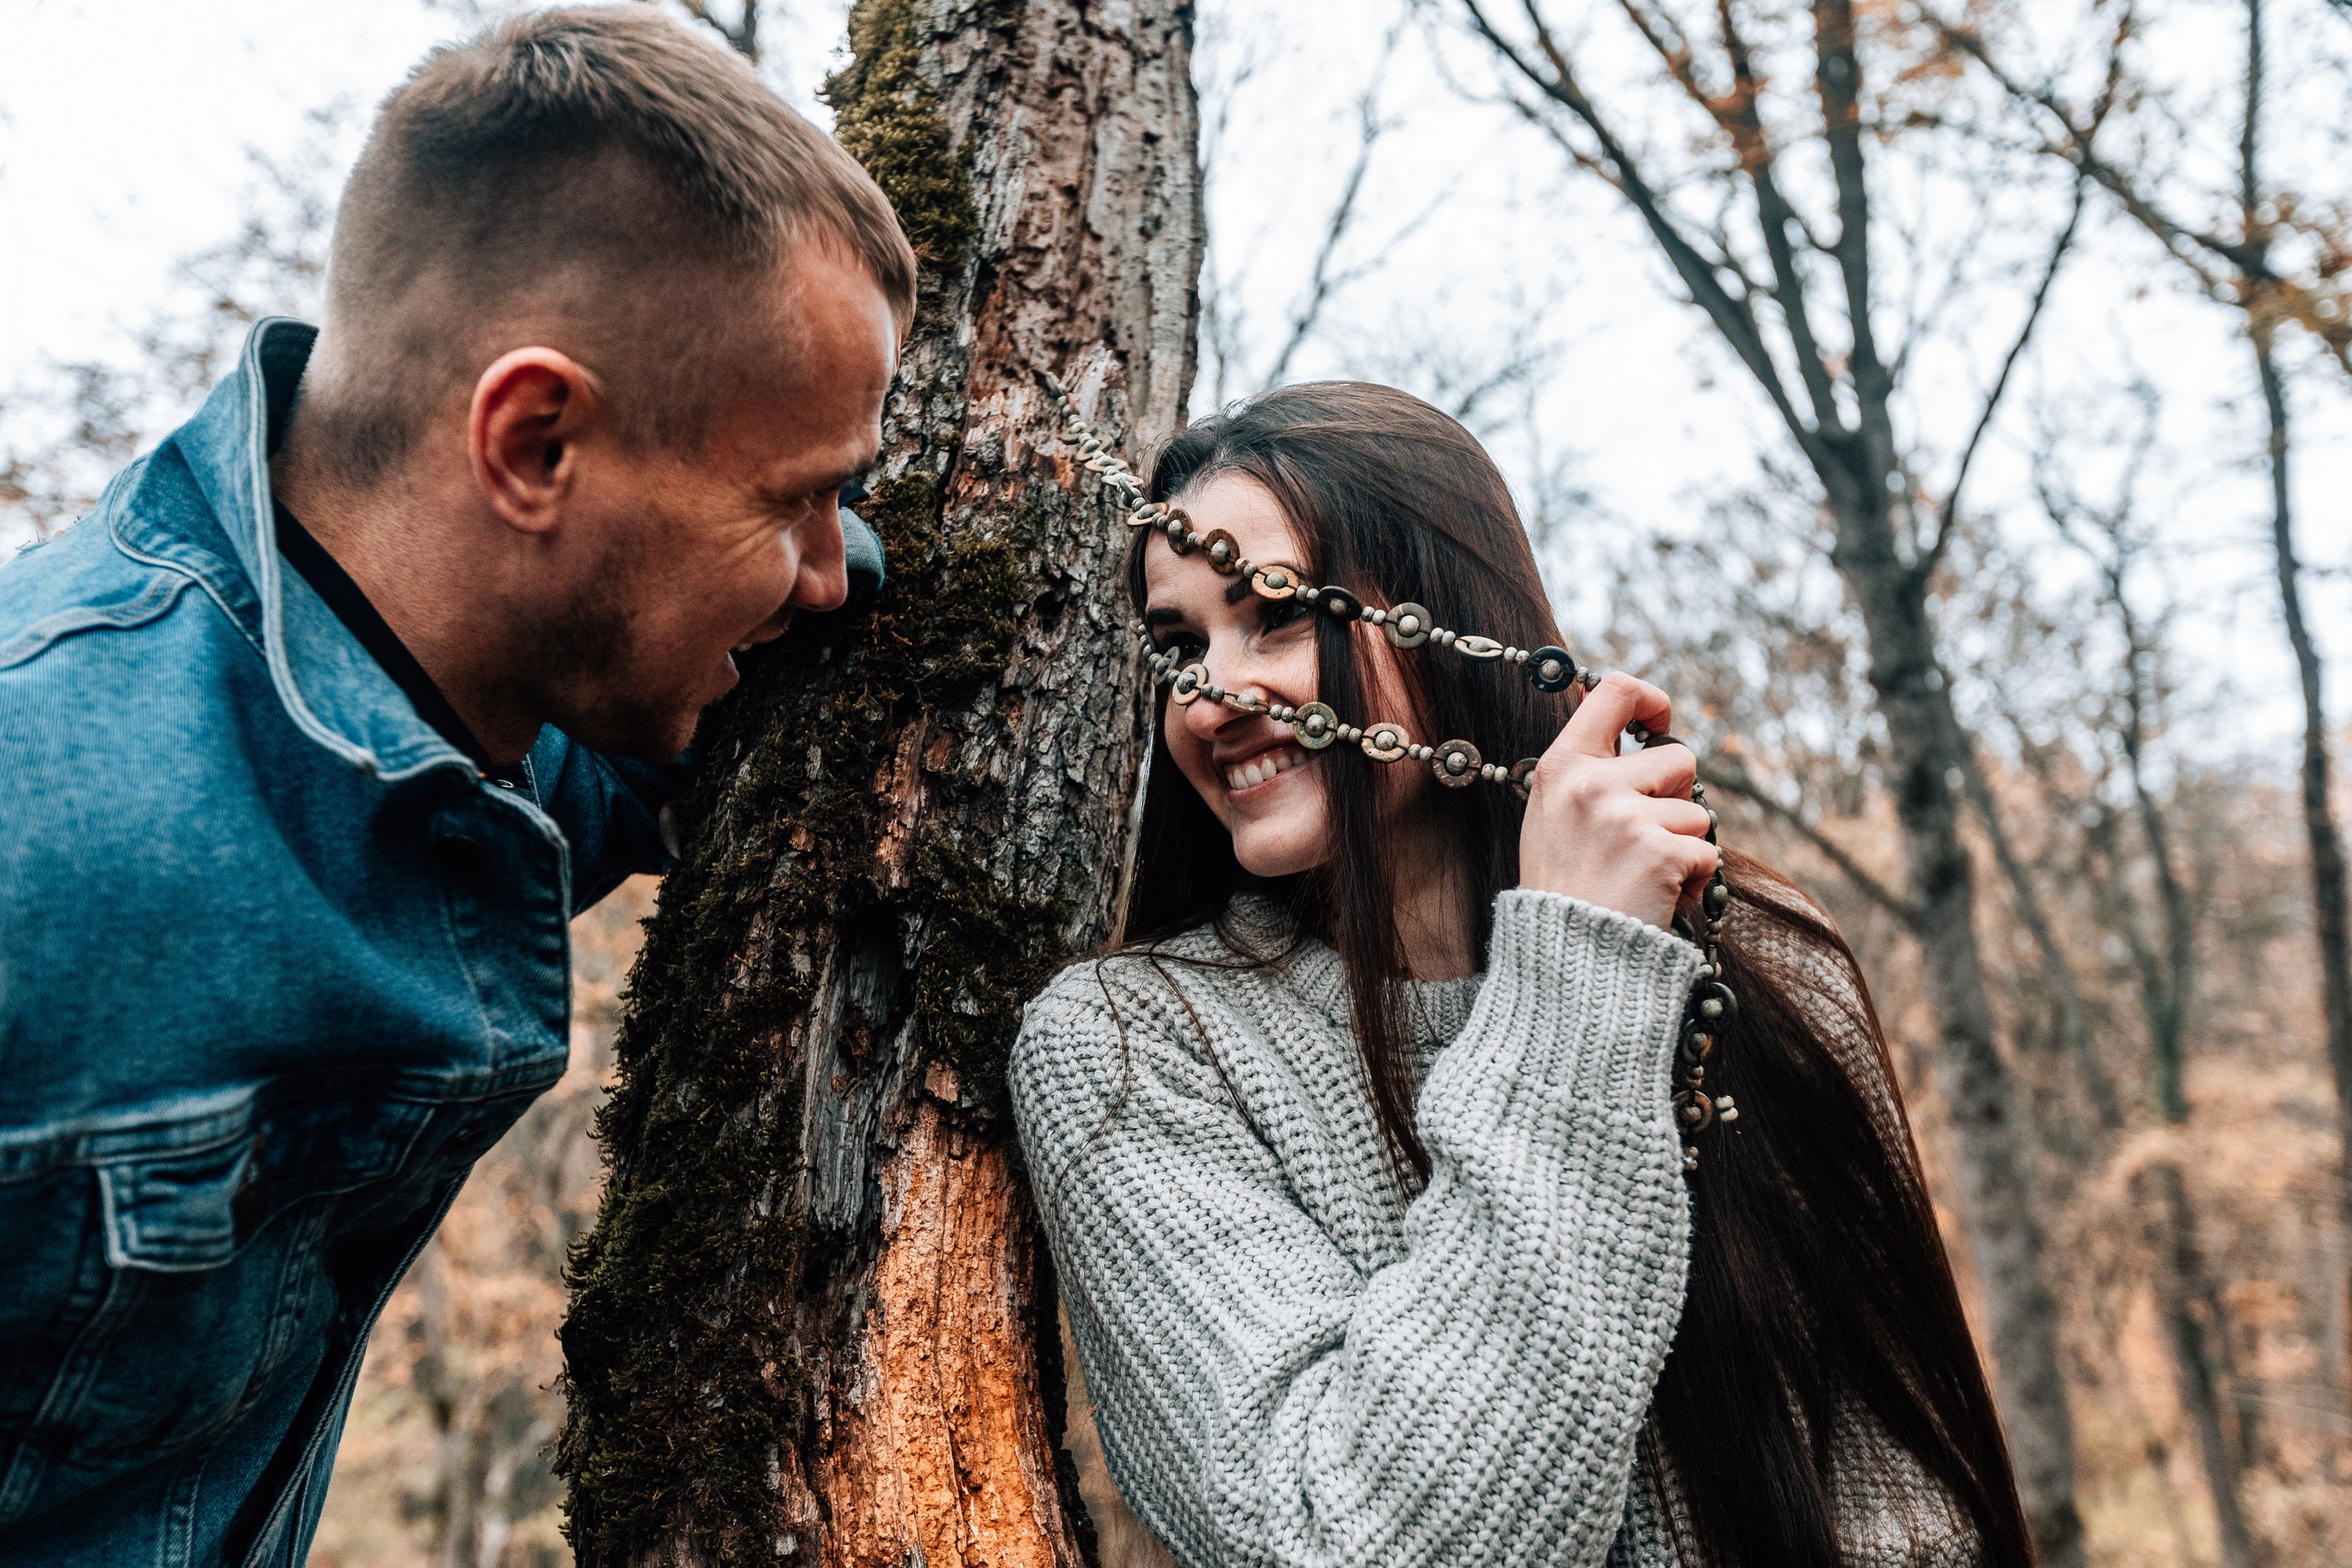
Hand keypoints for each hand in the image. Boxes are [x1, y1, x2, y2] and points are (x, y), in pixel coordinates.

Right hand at [1516, 672, 1717, 929]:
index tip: (1658, 724)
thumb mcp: (1552, 815)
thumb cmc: (1563, 888)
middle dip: (1676, 797)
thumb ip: (1585, 768)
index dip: (1651, 700)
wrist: (1567, 957)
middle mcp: (1592, 784)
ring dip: (1684, 844)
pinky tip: (1657, 897)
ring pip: (1697, 810)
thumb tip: (1614, 711)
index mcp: (1562, 766)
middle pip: (1678, 758)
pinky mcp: (1660, 852)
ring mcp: (1626, 817)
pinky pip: (1707, 852)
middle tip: (1642, 838)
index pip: (1615, 692)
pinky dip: (1693, 880)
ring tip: (1643, 875)